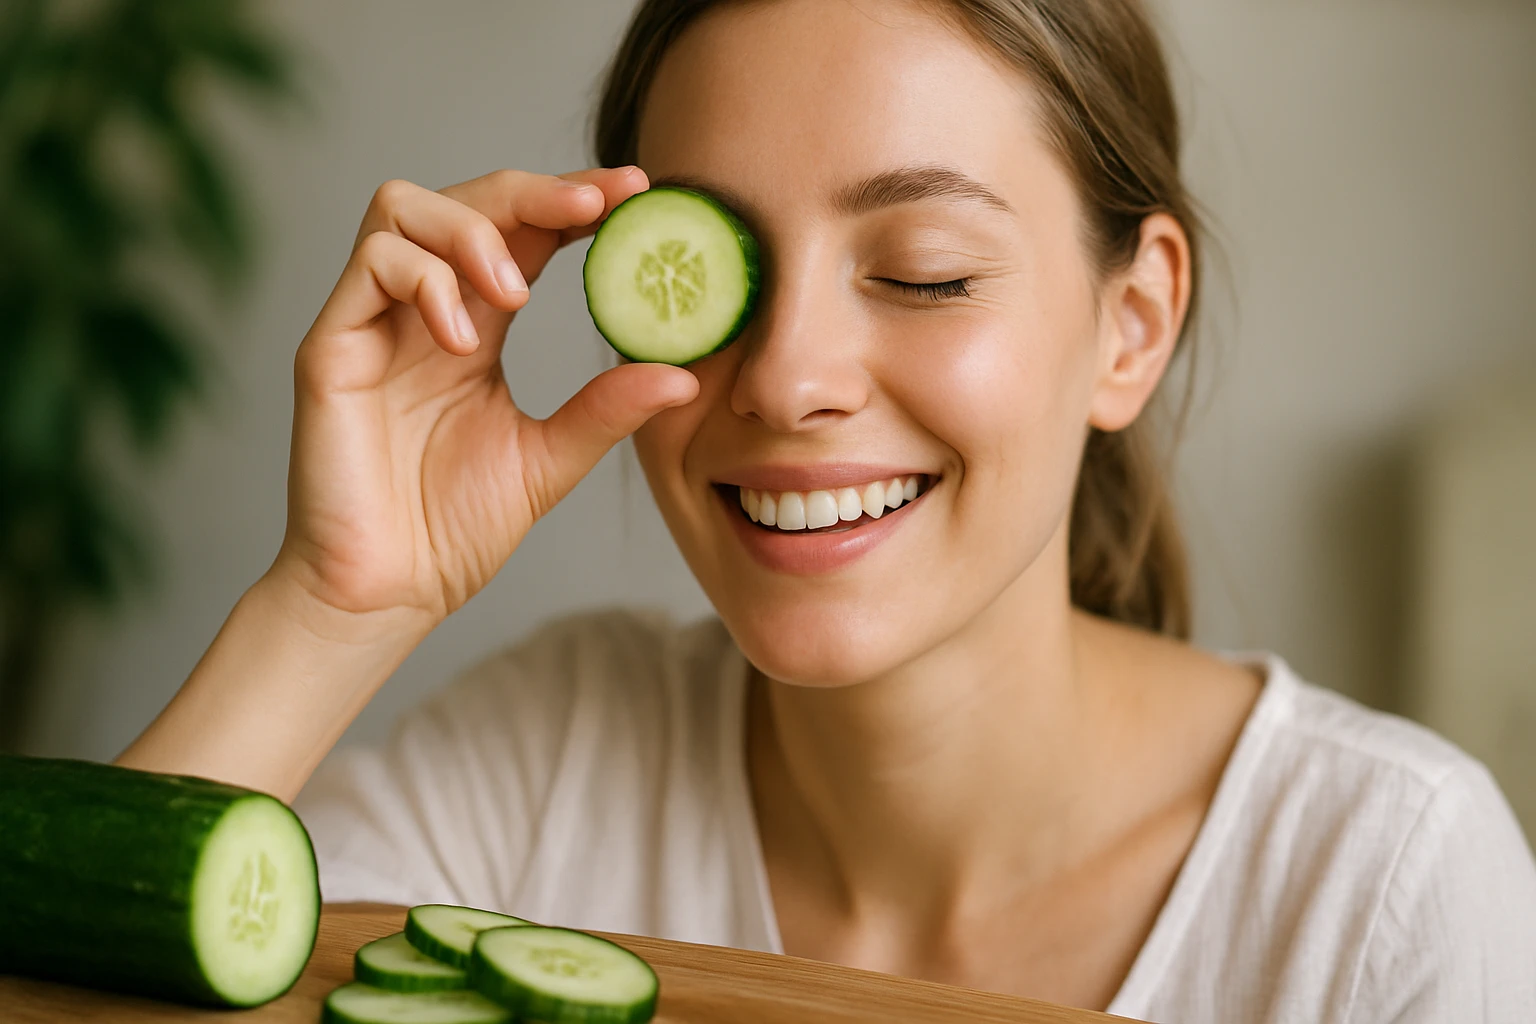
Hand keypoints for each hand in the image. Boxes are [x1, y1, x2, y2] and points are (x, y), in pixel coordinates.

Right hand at [274, 167, 697, 626]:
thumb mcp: (548, 460)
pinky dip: (427, 281)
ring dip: (473, 230)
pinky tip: (464, 339)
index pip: (522, 233)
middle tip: (597, 208)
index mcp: (474, 328)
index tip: (636, 194)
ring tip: (518, 293)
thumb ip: (606, 412)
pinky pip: (372, 265)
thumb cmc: (452, 530)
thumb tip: (684, 374)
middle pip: (466, 199)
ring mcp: (371, 323)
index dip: (573, 202)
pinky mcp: (331, 346)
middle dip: (535, 191)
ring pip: (404, 207)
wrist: (385, 594)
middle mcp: (420, 311)